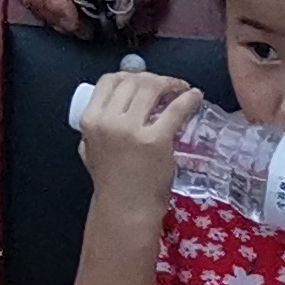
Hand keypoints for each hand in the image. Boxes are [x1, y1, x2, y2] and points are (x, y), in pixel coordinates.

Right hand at [73, 69, 200, 227]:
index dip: (128, 75)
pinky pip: (175, 110)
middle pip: (133, 81)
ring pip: (152, 88)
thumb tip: (117, 103)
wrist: (126, 210)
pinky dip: (188, 99)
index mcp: (90, 120)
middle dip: (153, 78)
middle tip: (167, 85)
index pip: (109, 81)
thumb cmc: (111, 182)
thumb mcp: (90, 149)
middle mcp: (108, 121)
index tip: (143, 80)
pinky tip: (194, 97)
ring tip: (181, 89)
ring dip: (170, 83)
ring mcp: (132, 130)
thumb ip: (98, 126)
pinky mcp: (157, 141)